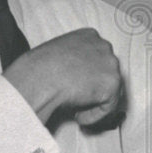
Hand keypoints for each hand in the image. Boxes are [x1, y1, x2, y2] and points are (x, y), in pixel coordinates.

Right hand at [3, 28, 123, 126]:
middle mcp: (104, 46)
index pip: (98, 57)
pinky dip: (94, 115)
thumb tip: (75, 74)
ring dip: (94, 102)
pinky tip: (79, 117)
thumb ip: (73, 58)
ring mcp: (111, 65)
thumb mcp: (58, 52)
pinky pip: (108, 107)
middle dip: (95, 87)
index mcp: (89, 36)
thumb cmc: (39, 68)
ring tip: (76, 109)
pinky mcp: (112, 85)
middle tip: (79, 99)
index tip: (80, 85)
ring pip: (110, 89)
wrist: (39, 78)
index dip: (90, 74)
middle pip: (108, 72)